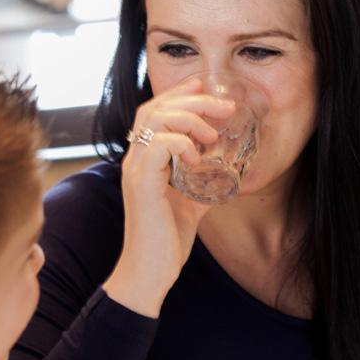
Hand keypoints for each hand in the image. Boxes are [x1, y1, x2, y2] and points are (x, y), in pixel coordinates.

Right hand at [103, 77, 234, 317]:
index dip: (178, 93)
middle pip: (154, 107)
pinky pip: (159, 145)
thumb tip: (225, 172)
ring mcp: (135, 171)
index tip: (204, 85)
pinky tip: (197, 156)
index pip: (153, 111)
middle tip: (224, 106)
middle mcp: (134, 160)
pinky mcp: (141, 184)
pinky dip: (182, 143)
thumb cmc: (165, 243)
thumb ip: (202, 184)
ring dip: (189, 117)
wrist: (148, 273)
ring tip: (213, 132)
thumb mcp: (190, 205)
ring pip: (155, 119)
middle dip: (192, 99)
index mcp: (143, 161)